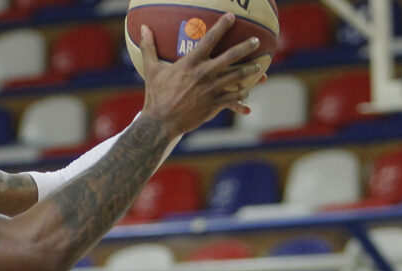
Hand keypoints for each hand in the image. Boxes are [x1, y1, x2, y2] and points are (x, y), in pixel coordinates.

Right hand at [139, 13, 262, 136]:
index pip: (209, 39)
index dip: (222, 26)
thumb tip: (142, 28)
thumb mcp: (151, 69)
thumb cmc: (155, 95)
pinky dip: (242, 94)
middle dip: (246, 46)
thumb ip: (149, 47)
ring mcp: (211, 89)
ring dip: (250, 71)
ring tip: (258, 67)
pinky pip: (234, 97)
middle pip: (231, 56)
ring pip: (237, 76)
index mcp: (190, 63)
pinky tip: (246, 92)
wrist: (160, 122)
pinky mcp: (214, 104)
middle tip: (256, 41)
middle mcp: (204, 74)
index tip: (231, 17)